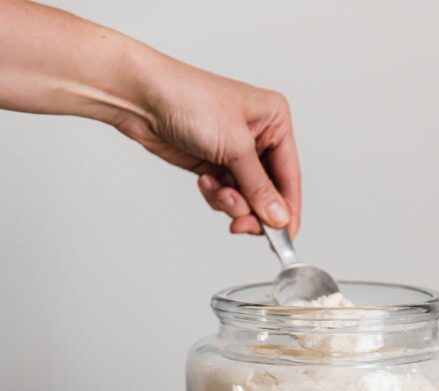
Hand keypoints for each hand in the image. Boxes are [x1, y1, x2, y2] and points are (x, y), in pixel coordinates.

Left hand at [113, 59, 300, 236]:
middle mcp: (259, 138)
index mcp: (274, 121)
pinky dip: (215, 196)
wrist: (143, 98)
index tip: (285, 238)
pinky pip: (226, 197)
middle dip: (253, 209)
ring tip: (215, 189)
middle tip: (240, 222)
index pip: (290, 176)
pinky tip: (204, 180)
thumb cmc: (189, 100)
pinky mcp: (215, 165)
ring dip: (230, 203)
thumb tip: (280, 218)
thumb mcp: (235, 147)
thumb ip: (259, 187)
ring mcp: (236, 154)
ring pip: (247, 199)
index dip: (288, 210)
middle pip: (269, 193)